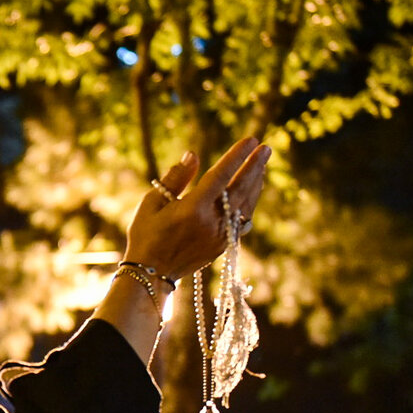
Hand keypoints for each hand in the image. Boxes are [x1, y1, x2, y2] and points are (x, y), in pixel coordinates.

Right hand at [124, 136, 270, 280]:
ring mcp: (220, 236)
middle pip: (240, 189)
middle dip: (254, 167)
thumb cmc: (146, 234)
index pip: (221, 175)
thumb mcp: (152, 203)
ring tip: (261, 166)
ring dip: (255, 184)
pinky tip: (251, 192)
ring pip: (245, 205)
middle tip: (266, 148)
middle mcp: (211, 222)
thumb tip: (193, 155)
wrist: (151, 273)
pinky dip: (249, 203)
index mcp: (192, 209)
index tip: (250, 140)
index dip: (237, 156)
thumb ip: (175, 178)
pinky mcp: (223, 246)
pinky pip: (243, 220)